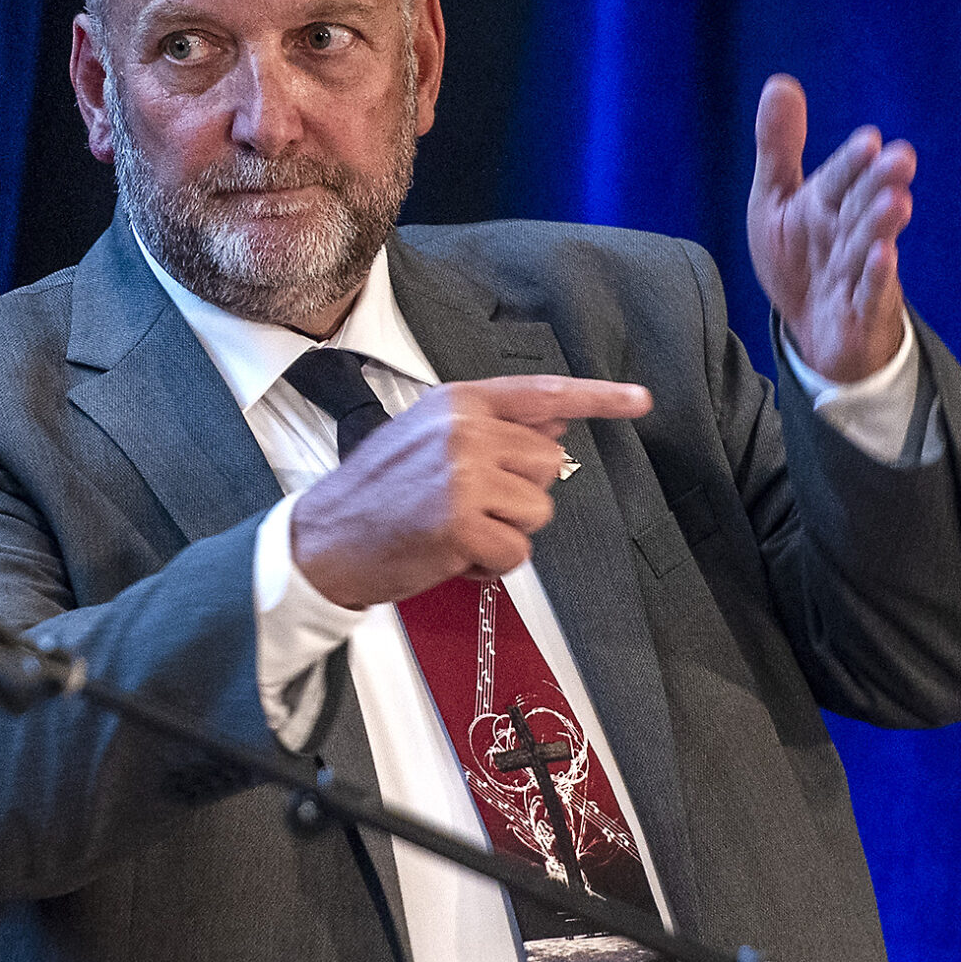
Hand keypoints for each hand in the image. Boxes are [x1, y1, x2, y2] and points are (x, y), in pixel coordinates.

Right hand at [291, 375, 653, 608]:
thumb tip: (555, 424)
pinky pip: (516, 555)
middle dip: (518, 496)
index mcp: (455, 402)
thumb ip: (492, 429)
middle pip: (548, 466)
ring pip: (537, 513)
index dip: (597, 397)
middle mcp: (463, 431)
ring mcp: (463, 477)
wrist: (321, 541)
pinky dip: (488, 567)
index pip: (540, 394)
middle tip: (464, 506)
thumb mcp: (425, 439)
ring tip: (450, 531)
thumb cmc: (373, 495)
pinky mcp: (461, 524)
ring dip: (503, 534)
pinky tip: (448, 555)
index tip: (639, 400)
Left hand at [747, 74, 914, 383]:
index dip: (852, 163)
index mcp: (827, 204)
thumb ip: (779, 147)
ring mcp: (858, 274)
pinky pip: (868, 295)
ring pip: (868, 248)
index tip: (868, 140)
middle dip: (877, 184)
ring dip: (880, 226)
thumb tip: (780, 81)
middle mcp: (848, 234)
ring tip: (896, 202)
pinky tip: (884, 257)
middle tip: (900, 158)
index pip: (838, 179)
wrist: (816, 328)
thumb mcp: (777, 201)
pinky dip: (875, 278)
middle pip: (861, 207)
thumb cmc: (800, 258)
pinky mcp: (861, 313)